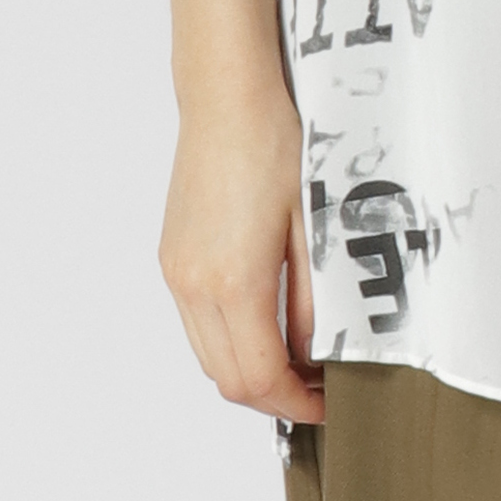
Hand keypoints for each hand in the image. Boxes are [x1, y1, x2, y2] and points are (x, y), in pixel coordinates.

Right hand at [158, 75, 324, 421]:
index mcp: (234, 282)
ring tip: (298, 357)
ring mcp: (176, 272)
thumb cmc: (278, 145)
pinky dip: (230, 339)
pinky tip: (267, 321)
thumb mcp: (315, 227)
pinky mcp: (172, 257)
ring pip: (208, 355)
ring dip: (249, 370)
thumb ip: (313, 301)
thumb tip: (315, 353)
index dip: (296, 404)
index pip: (258, 378)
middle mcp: (194, 285)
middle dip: (274, 396)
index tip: (328, 402)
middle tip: (319, 386)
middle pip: (227, 378)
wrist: (228, 97)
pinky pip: (197, 323)